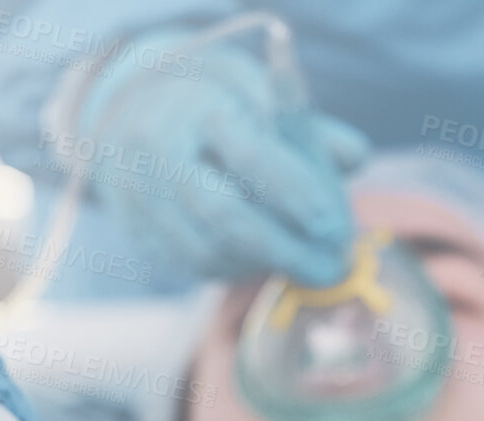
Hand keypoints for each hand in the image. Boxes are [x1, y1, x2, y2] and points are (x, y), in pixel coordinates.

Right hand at [80, 35, 368, 285]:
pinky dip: (238, 268)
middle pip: (223, 215)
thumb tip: (355, 156)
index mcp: (196, 107)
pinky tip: (267, 261)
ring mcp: (141, 196)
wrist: (128, 109)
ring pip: (207, 249)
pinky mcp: (139, 231)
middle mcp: (159, 152)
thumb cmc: (212, 98)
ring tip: (307, 262)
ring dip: (266, 263)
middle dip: (285, 248)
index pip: (250, 154)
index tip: (334, 225)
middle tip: (332, 268)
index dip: (296, 193)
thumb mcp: (256, 89)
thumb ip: (305, 124)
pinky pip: (193, 264)